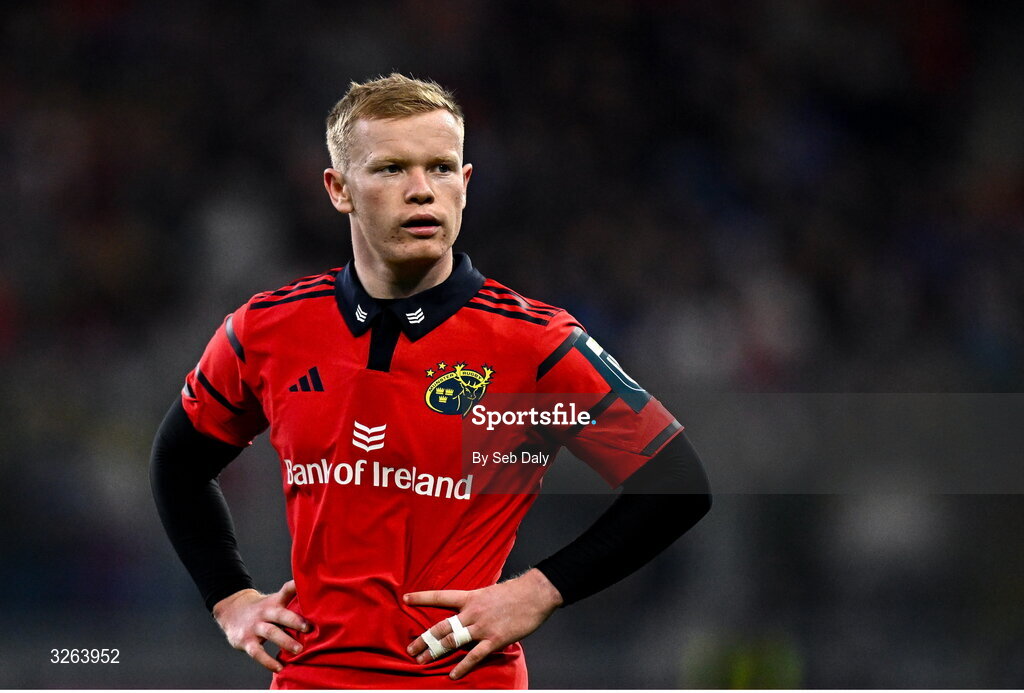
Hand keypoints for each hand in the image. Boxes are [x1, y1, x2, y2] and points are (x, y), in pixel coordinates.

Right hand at [212, 580, 310, 672]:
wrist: (232, 611)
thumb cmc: (262, 609)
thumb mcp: (275, 600)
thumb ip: (293, 601)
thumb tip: (319, 601)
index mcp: (275, 602)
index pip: (286, 591)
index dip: (295, 587)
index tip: (307, 586)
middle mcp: (265, 612)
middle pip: (280, 614)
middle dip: (294, 621)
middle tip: (308, 628)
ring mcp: (255, 626)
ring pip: (270, 633)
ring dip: (285, 641)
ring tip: (299, 650)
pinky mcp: (247, 641)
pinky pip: (258, 653)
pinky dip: (268, 661)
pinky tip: (279, 667)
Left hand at [404, 568, 562, 679]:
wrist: (535, 594)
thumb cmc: (515, 591)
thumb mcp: (490, 591)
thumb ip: (476, 602)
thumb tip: (468, 611)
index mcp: (470, 597)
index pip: (441, 596)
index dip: (422, 597)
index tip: (406, 599)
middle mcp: (472, 612)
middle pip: (441, 626)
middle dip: (424, 639)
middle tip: (411, 649)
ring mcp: (482, 626)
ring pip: (453, 641)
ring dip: (435, 652)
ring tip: (423, 661)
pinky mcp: (494, 639)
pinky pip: (474, 655)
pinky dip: (462, 666)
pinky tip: (453, 674)